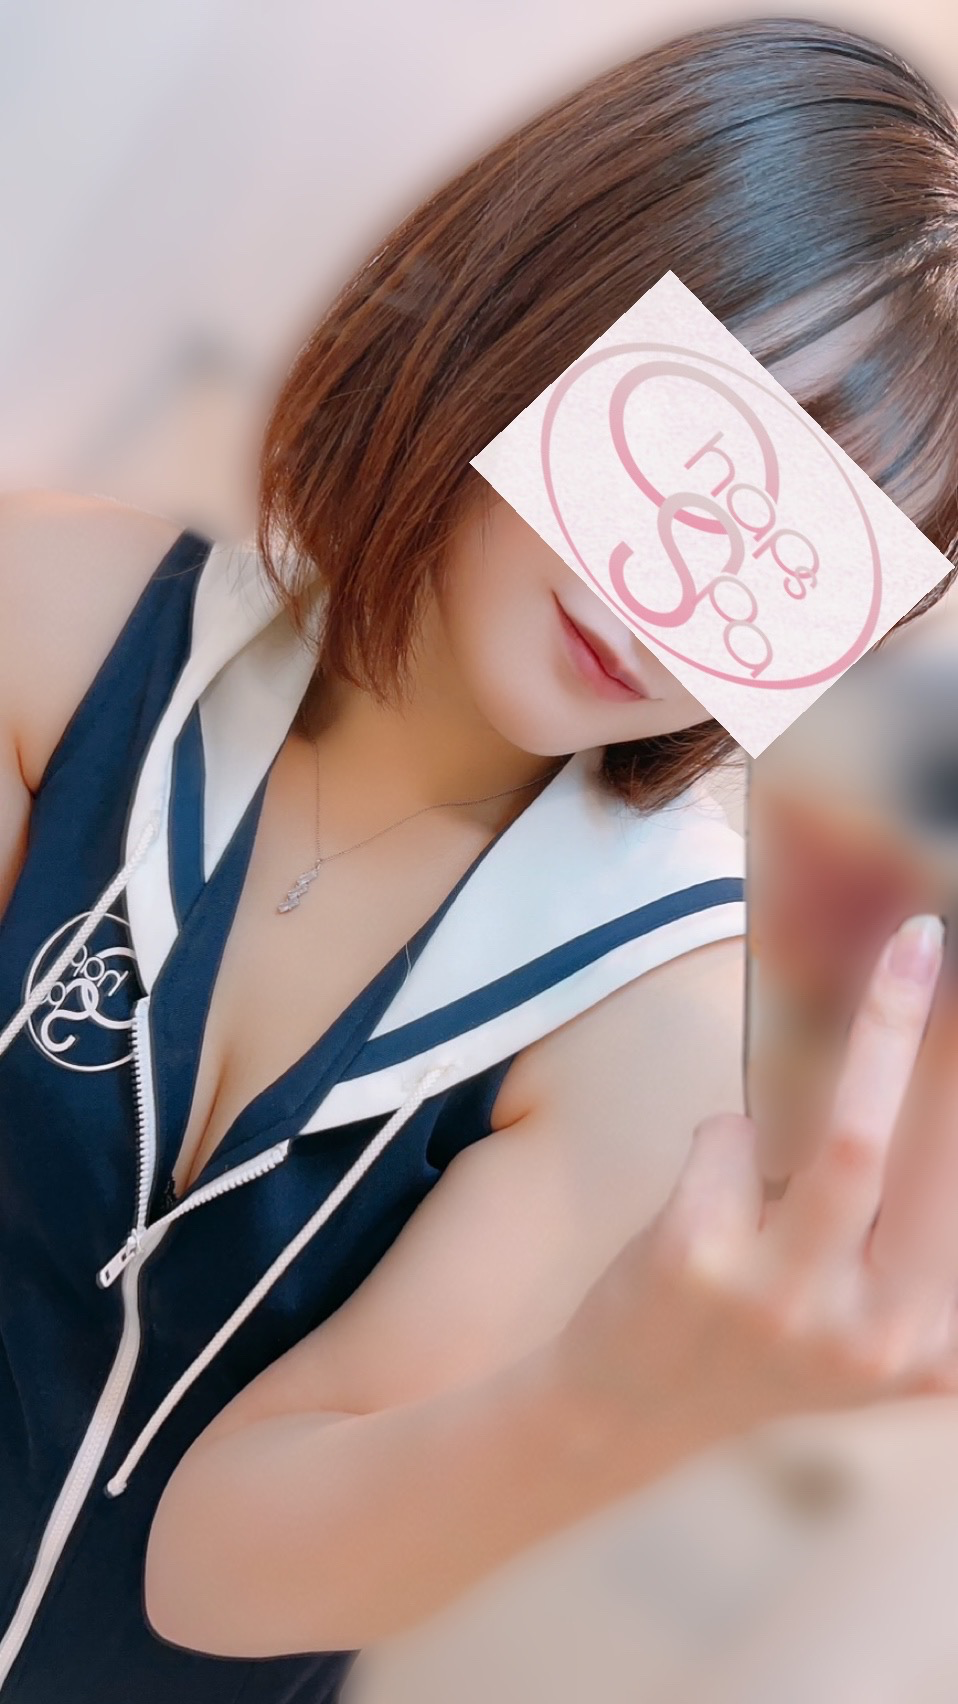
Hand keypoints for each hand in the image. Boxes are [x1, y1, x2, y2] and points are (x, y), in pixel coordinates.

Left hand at [555, 913, 957, 1457]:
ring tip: (907, 946)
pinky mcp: (697, 1263)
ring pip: (852, 1136)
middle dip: (934, 1034)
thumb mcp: (861, 1312)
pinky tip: (718, 1175)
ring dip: (881, 1027)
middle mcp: (874, 1335)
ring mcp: (783, 1304)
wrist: (626, 1410)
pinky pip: (735, 1138)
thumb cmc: (761, 1328)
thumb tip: (933, 1066)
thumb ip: (908, 1231)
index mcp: (930, 1345)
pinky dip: (729, 1137)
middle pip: (935, 1153)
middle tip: (934, 941)